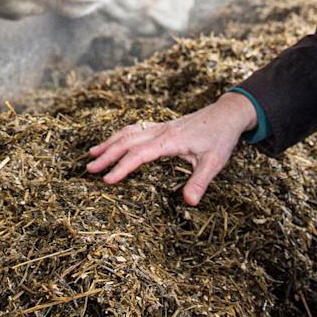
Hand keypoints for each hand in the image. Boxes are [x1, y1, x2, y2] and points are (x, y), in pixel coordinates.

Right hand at [85, 91, 257, 205]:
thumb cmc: (220, 138)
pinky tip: (113, 142)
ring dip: (109, 143)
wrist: (227, 114)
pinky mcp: (162, 127)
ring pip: (128, 132)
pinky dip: (120, 136)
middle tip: (89, 169)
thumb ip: (200, 181)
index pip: (139, 154)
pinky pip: (135, 129)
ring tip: (92, 153)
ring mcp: (160, 127)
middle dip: (107, 155)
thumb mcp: (214, 162)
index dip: (122, 167)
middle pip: (127, 141)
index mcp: (170, 140)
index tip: (107, 179)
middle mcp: (160, 131)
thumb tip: (189, 202)